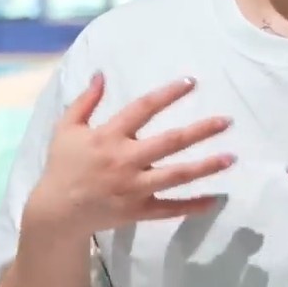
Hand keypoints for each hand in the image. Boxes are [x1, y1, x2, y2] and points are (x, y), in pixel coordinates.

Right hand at [27, 73, 234, 237]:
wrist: (56, 212)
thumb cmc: (63, 166)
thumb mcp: (67, 128)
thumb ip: (85, 101)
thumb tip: (101, 74)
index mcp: (109, 137)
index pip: (143, 109)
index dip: (167, 94)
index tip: (191, 82)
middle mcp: (125, 161)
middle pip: (169, 142)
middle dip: (200, 131)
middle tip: (226, 121)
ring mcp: (134, 188)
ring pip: (176, 176)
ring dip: (205, 167)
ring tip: (231, 157)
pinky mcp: (138, 211)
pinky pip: (170, 209)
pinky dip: (193, 206)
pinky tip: (215, 200)